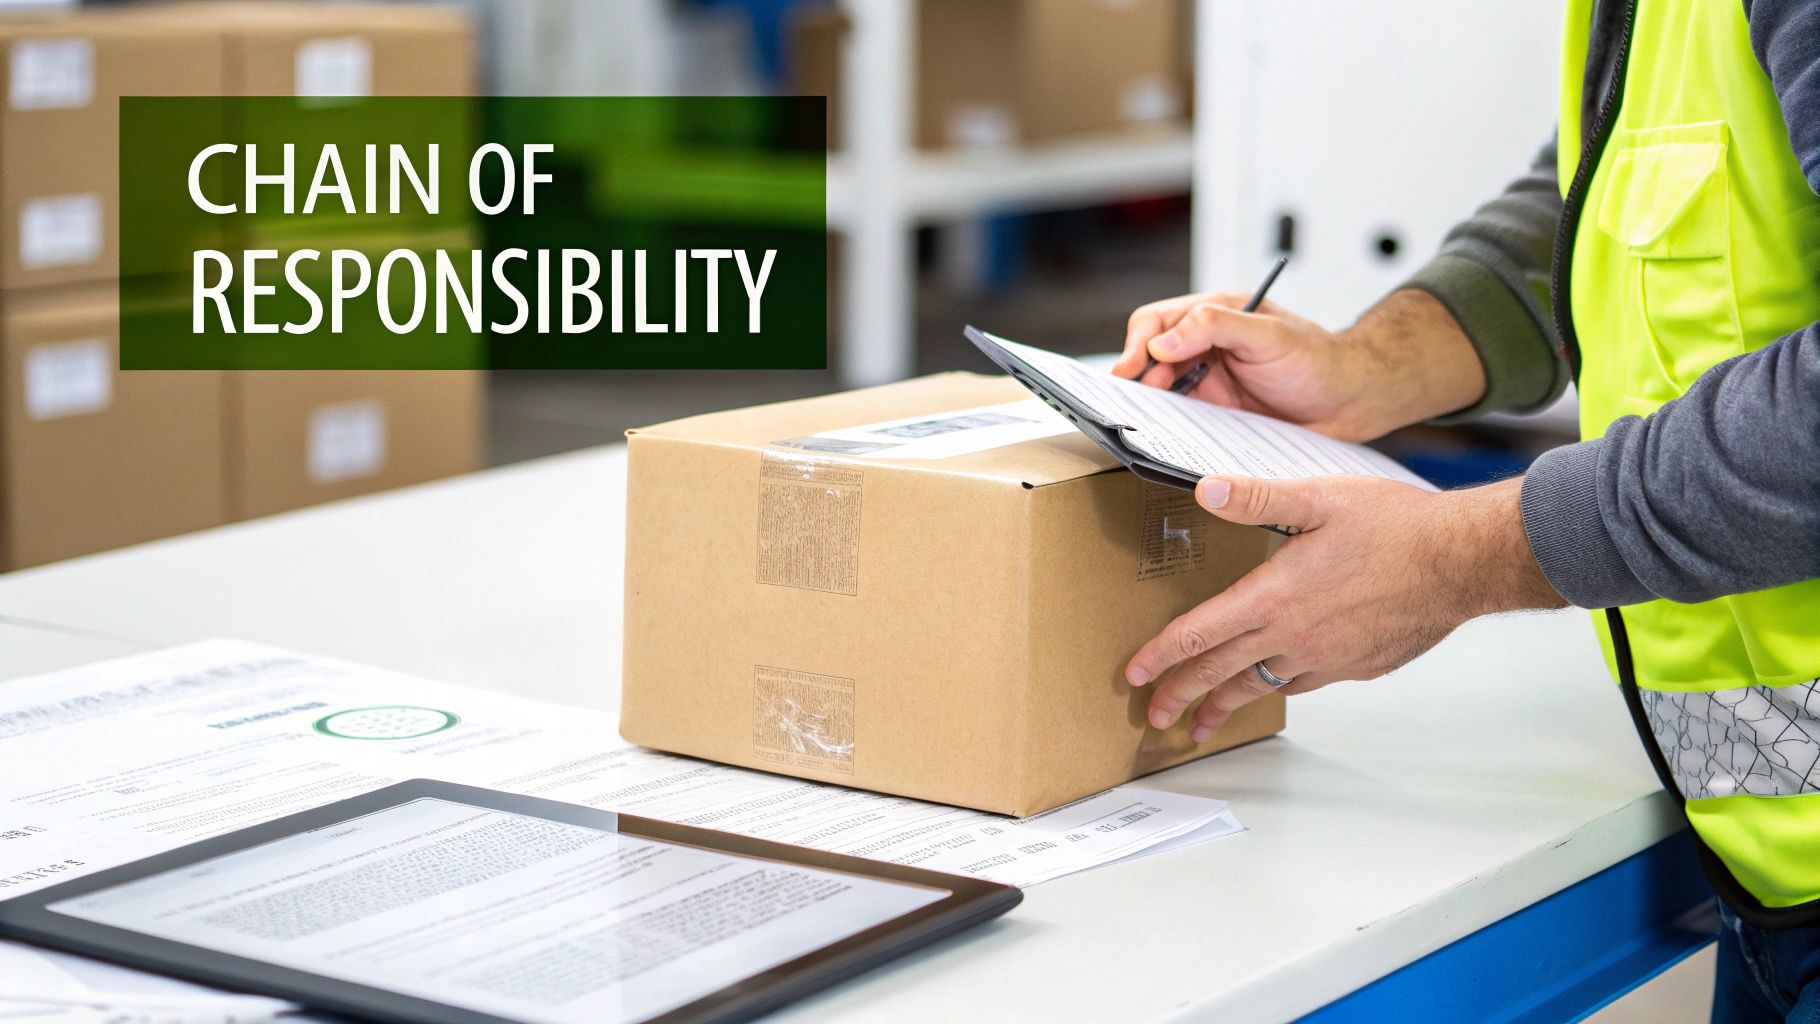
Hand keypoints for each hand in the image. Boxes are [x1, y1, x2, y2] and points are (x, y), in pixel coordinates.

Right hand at [1109, 288, 1487, 442]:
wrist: (1352, 402)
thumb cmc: (1320, 361)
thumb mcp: (1270, 335)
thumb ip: (1216, 327)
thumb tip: (1164, 341)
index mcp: (1216, 313)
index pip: (1157, 321)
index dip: (1138, 344)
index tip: (1131, 369)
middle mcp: (1206, 343)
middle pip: (1149, 353)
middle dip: (1137, 373)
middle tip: (1136, 399)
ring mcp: (1208, 377)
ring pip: (1159, 385)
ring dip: (1149, 398)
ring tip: (1149, 415)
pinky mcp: (1215, 410)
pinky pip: (1179, 414)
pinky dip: (1166, 420)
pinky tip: (1165, 429)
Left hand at [1124, 474, 1564, 741]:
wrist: (1461, 563)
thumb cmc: (1396, 527)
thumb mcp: (1319, 498)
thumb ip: (1256, 498)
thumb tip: (1205, 489)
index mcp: (1272, 597)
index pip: (1199, 635)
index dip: (1161, 658)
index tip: (1135, 676)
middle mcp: (1292, 636)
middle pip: (1220, 674)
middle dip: (1181, 697)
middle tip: (1153, 718)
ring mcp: (1325, 658)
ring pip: (1260, 687)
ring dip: (1225, 705)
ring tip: (1202, 724)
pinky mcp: (1356, 667)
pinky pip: (1303, 684)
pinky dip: (1278, 688)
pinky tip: (1274, 686)